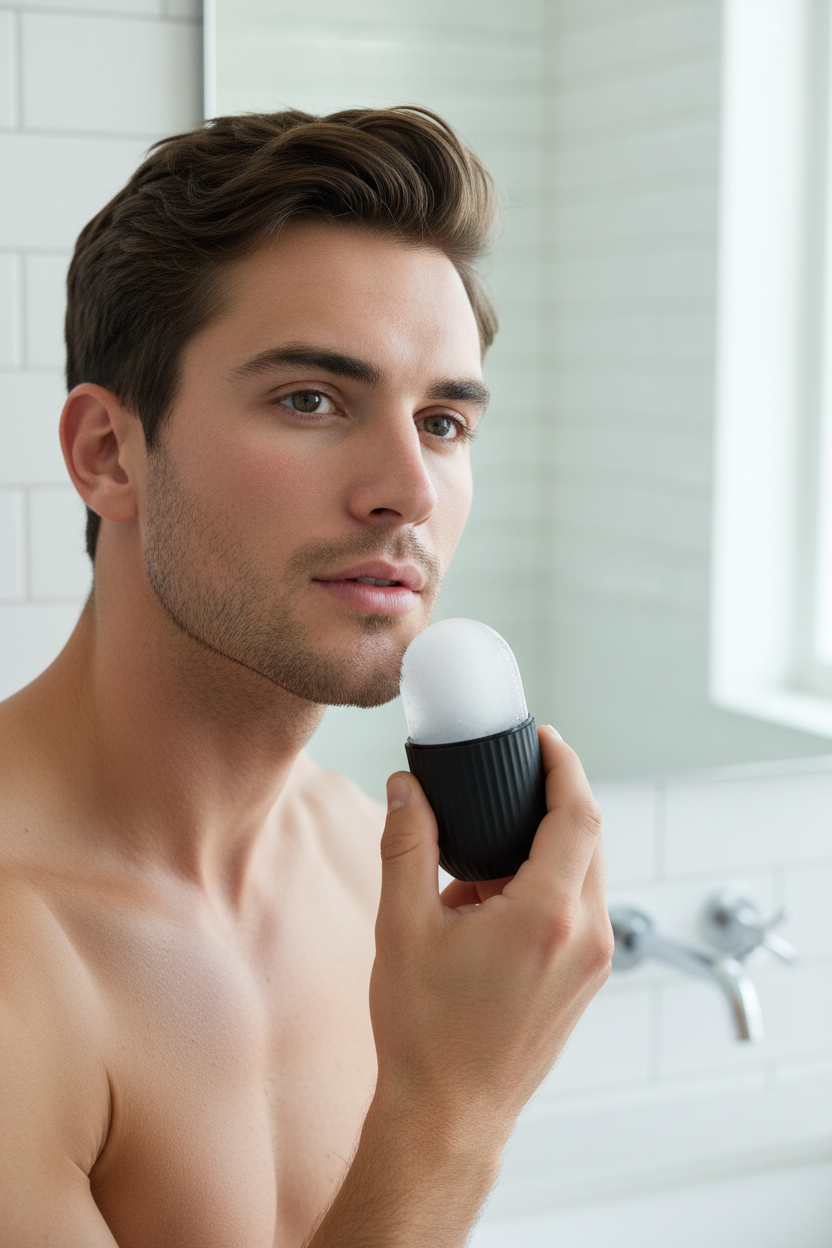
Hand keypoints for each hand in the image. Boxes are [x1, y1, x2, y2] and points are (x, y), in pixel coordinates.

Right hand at [370, 725, 612, 1147]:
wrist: (447, 1117)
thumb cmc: (425, 1032)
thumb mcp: (403, 926)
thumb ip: (407, 843)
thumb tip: (407, 787)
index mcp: (548, 915)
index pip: (579, 814)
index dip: (565, 766)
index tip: (543, 739)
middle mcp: (585, 937)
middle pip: (588, 839)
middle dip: (553, 802)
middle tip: (510, 779)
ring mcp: (592, 964)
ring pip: (585, 875)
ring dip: (545, 848)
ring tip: (480, 858)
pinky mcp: (584, 982)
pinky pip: (579, 910)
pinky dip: (547, 886)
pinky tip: (491, 902)